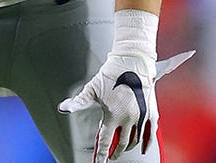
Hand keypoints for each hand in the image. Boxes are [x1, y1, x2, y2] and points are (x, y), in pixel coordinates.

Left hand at [58, 51, 193, 161]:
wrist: (132, 61)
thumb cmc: (113, 73)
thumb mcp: (92, 89)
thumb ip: (78, 101)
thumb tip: (64, 107)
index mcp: (113, 116)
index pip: (104, 142)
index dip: (101, 155)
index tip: (100, 162)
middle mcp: (128, 119)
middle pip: (121, 143)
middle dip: (115, 152)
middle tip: (110, 155)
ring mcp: (141, 116)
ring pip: (136, 140)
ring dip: (128, 146)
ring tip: (123, 149)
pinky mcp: (150, 111)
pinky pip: (151, 133)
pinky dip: (147, 143)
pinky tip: (143, 148)